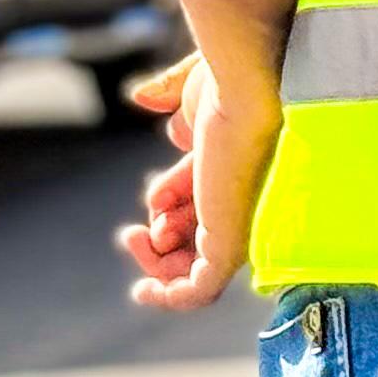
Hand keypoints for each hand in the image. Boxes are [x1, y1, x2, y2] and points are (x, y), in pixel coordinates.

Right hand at [116, 51, 279, 311]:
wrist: (245, 86)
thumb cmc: (230, 79)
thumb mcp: (194, 88)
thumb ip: (169, 93)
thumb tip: (142, 97)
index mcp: (238, 169)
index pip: (203, 204)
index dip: (170, 206)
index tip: (153, 202)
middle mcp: (242, 203)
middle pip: (200, 239)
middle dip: (160, 242)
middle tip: (132, 235)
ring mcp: (235, 227)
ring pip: (194, 269)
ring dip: (157, 264)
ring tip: (137, 238)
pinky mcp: (226, 246)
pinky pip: (199, 292)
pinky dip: (169, 298)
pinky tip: (144, 290)